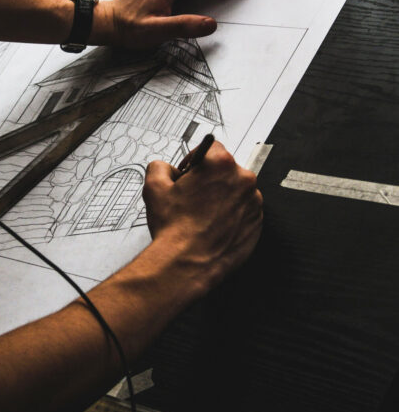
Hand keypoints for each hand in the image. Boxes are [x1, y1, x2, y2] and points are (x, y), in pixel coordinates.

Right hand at [142, 141, 262, 289]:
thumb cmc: (175, 228)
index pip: (211, 147)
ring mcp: (253, 204)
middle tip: (191, 198)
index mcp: (220, 165)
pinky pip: (243, 213)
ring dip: (221, 199)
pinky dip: (230, 217)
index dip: (195, 161)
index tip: (189, 174)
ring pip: (235, 192)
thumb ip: (159, 167)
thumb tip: (165, 168)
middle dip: (209, 181)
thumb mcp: (154, 188)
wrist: (187, 264)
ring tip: (201, 216)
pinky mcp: (257, 224)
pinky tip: (211, 227)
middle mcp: (243, 180)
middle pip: (225, 171)